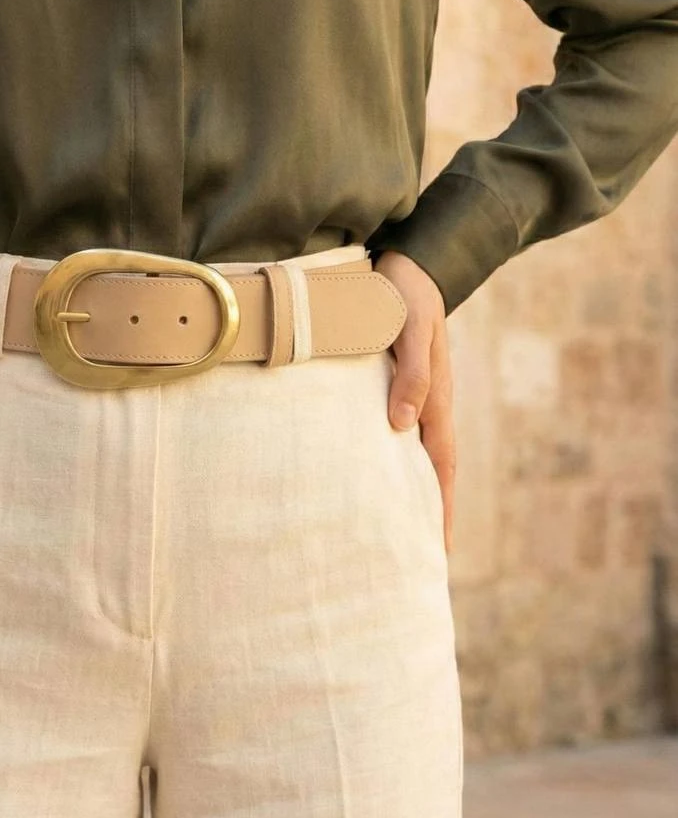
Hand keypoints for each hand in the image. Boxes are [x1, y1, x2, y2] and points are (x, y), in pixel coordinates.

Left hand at [373, 250, 454, 555]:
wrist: (408, 264)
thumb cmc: (405, 295)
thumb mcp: (411, 331)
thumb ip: (412, 376)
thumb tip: (402, 427)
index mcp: (437, 398)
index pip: (441, 465)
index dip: (441, 507)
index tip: (439, 550)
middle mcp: (429, 403)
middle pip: (431, 467)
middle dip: (429, 510)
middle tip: (419, 553)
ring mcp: (416, 394)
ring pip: (414, 450)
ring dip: (410, 485)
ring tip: (395, 522)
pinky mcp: (398, 382)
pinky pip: (399, 427)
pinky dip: (393, 454)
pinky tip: (375, 466)